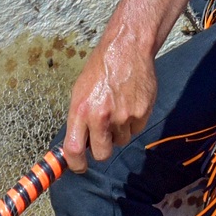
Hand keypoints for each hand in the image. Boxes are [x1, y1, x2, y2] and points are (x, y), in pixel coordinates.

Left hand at [60, 28, 156, 173]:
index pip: (74, 150)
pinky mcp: (142, 113)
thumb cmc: (101, 67)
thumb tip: (77, 144)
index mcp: (81, 110)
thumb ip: (78, 119)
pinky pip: (136, 129)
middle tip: (101, 137)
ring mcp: (123, 116)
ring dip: (118, 132)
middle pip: (101, 154)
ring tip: (117, 108)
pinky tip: (129, 103)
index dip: (75, 164)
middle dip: (101, 149)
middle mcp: (101, 116)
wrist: (127, 49)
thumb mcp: (79, 91)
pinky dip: (132, 122)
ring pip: (121, 141)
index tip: (78, 167)